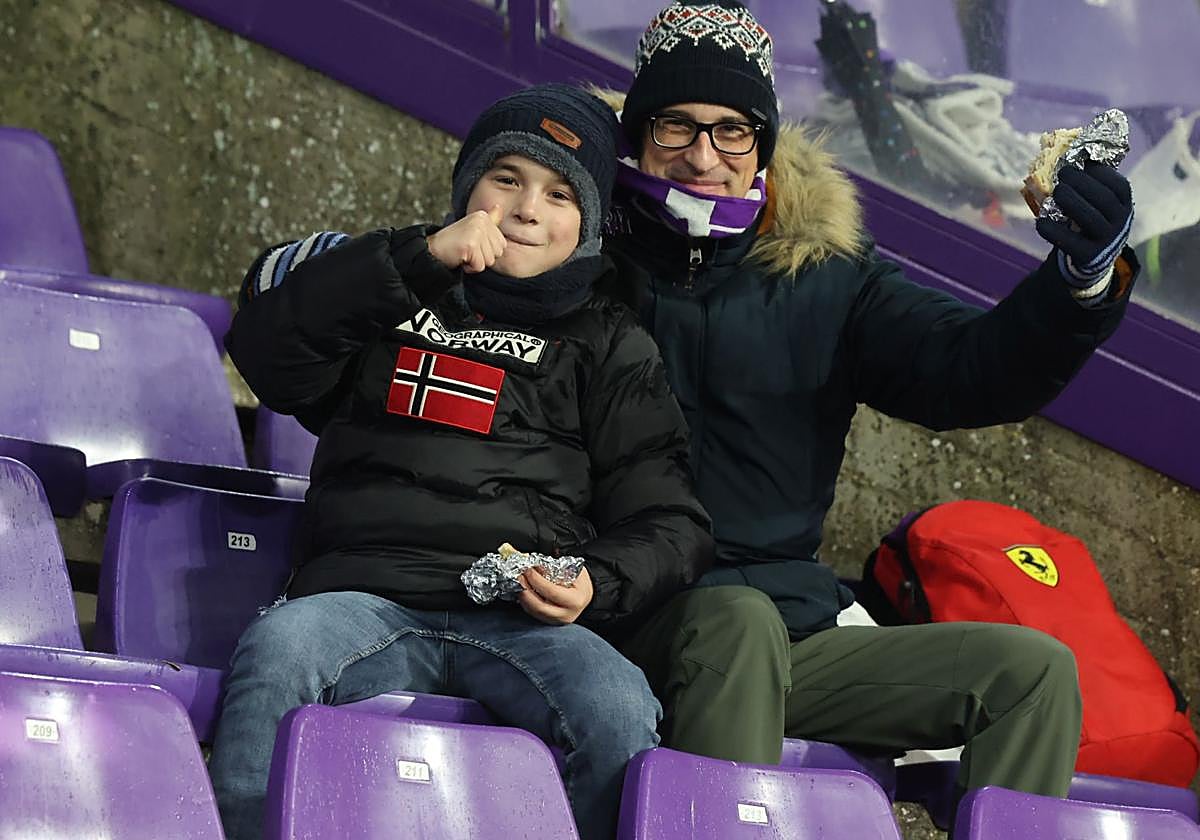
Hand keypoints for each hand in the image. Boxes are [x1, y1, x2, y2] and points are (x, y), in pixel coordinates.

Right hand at [427, 205, 506, 272]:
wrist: (432, 249)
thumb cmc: (453, 242)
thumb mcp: (473, 228)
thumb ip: (489, 220)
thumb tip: (499, 208)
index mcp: (483, 216)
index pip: (501, 244)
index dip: (487, 250)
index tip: (473, 244)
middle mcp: (482, 221)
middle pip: (498, 253)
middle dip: (483, 257)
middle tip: (467, 249)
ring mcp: (477, 232)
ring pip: (489, 261)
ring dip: (476, 262)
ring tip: (464, 253)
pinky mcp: (471, 244)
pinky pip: (480, 266)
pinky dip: (470, 267)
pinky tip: (460, 257)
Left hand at [518, 567, 593, 625]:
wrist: (585, 596)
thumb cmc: (580, 583)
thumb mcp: (575, 571)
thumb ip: (557, 567)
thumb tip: (537, 564)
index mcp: (574, 601)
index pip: (551, 592)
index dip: (537, 580)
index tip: (528, 570)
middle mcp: (566, 614)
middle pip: (540, 606)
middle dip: (526, 591)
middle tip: (519, 577)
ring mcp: (557, 621)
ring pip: (534, 612)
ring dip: (523, 597)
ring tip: (519, 583)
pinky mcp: (549, 622)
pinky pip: (533, 614)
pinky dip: (526, 602)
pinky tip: (523, 592)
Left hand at [1035, 162, 1133, 287]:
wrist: (1090, 257)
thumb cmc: (1088, 219)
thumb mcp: (1095, 201)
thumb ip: (1088, 182)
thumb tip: (1066, 149)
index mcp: (1124, 205)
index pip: (1118, 185)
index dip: (1099, 172)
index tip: (1079, 163)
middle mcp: (1120, 223)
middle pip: (1104, 199)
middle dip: (1082, 183)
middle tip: (1062, 174)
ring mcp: (1106, 241)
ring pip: (1090, 219)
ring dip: (1070, 201)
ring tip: (1055, 192)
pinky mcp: (1088, 256)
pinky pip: (1070, 242)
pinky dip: (1053, 230)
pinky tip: (1040, 220)